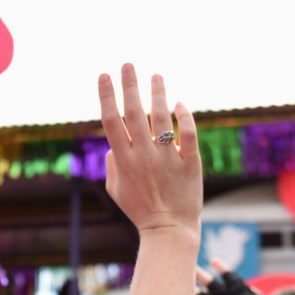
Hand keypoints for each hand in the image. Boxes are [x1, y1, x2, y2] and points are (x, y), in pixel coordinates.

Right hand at [97, 65, 201, 238]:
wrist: (170, 231)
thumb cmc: (140, 210)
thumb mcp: (116, 190)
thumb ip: (111, 165)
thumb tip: (112, 144)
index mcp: (124, 160)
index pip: (111, 121)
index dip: (106, 96)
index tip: (104, 75)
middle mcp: (145, 155)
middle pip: (135, 113)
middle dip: (130, 86)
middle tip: (128, 64)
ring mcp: (168, 158)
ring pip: (162, 118)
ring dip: (158, 94)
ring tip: (156, 75)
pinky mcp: (190, 163)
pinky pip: (187, 134)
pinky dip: (184, 117)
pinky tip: (179, 103)